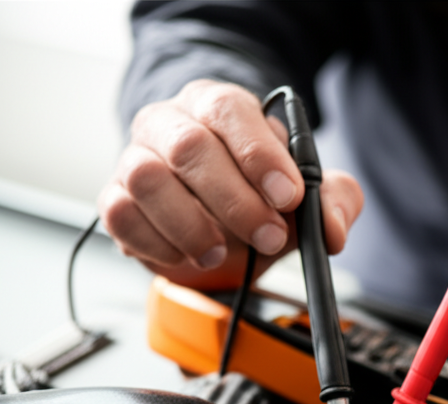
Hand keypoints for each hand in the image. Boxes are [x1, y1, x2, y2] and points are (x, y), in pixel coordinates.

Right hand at [97, 80, 363, 289]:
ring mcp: (135, 157)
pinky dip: (158, 243)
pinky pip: (121, 216)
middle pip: (189, 147)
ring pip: (146, 179)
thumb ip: (334, 201)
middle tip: (270, 238)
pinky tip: (187, 255)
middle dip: (236, 201)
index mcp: (219, 105)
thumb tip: (330, 229)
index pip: (230, 111)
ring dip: (192, 226)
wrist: (221, 222)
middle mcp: (171, 122)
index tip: (290, 197)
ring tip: (221, 251)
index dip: (259, 155)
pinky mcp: (114, 199)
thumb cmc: (262, 195)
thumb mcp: (310, 194)